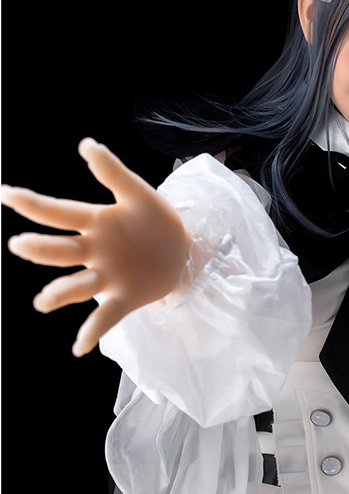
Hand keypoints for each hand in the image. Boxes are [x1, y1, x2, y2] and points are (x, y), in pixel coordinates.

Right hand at [2, 138, 192, 355]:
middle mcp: (94, 251)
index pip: (59, 213)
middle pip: (62, 250)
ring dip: (60, 293)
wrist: (185, 249)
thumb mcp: (138, 192)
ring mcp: (108, 276)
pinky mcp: (126, 297)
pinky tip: (78, 349)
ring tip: (43, 301)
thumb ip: (113, 171)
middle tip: (19, 244)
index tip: (5, 194)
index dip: (33, 204)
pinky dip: (92, 332)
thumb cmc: (156, 219)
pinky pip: (106, 316)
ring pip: (78, 285)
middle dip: (41, 248)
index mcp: (96, 222)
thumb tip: (85, 144)